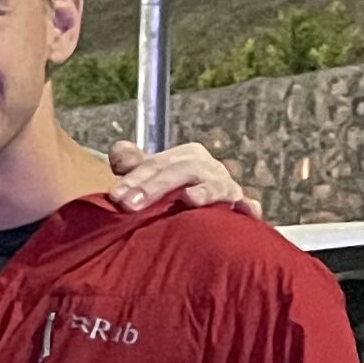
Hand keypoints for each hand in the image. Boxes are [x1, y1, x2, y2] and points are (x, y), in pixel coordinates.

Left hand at [107, 136, 254, 214]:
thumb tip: (119, 151)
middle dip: (155, 188)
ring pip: (216, 187)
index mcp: (188, 157)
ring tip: (189, 198)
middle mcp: (210, 168)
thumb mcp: (151, 176)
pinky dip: (248, 207)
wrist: (202, 210)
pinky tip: (246, 211)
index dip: (135, 178)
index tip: (115, 196)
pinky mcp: (241, 208)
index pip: (158, 163)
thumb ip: (133, 164)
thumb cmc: (171, 192)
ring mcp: (227, 188)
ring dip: (204, 192)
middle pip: (182, 171)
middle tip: (129, 205)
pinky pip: (248, 207)